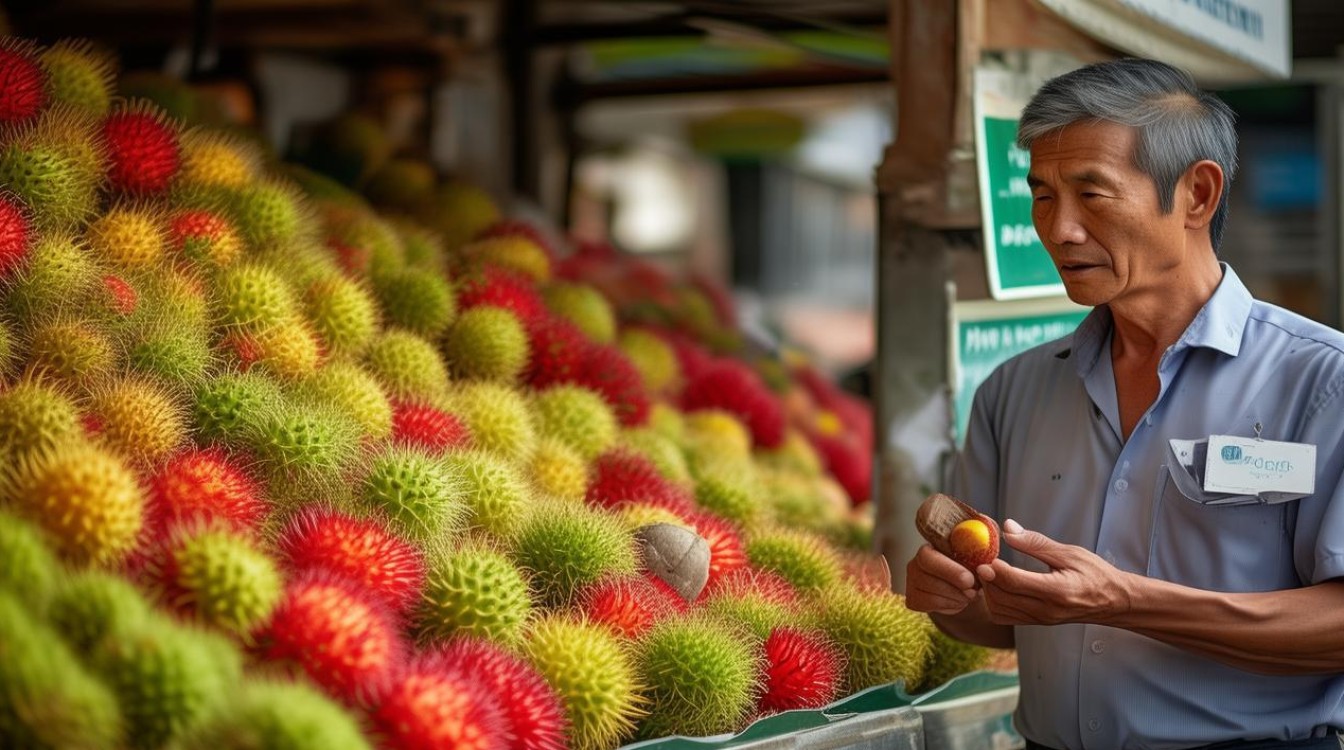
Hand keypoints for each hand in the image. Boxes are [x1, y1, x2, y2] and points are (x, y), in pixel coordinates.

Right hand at [905, 543, 978, 614]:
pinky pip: (931, 606)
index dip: (948, 569)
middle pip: (926, 578)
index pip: (928, 557)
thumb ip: (981, 544)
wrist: (964, 585)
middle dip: (953, 588)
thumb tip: (987, 541)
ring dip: (955, 598)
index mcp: (929, 547)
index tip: (969, 579)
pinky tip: (958, 601)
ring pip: (931, 595)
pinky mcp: (913, 600)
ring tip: (969, 595)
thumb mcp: (977, 553)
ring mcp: (911, 583)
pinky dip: (949, 606)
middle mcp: (914, 564)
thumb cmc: (970, 566)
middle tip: (973, 592)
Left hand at [977, 519, 1133, 625]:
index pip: (1015, 582)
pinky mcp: (1036, 623)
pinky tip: (997, 585)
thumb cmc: (1095, 573)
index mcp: (1056, 591)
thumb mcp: (1069, 553)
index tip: (984, 557)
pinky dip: (995, 602)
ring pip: (999, 610)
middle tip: (982, 560)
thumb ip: (1035, 543)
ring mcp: (1040, 620)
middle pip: (1002, 597)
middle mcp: (1046, 610)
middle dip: (987, 579)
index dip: (995, 569)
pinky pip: (1005, 616)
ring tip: (989, 571)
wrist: (1113, 601)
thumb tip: (1007, 528)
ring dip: (988, 591)